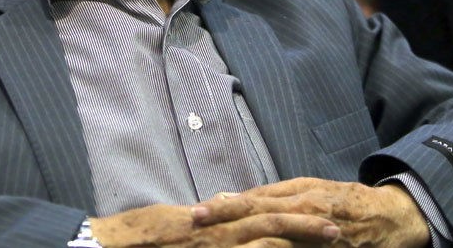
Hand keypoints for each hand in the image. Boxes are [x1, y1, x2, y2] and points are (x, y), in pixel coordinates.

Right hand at [90, 201, 339, 247]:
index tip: (314, 216)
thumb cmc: (138, 237)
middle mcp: (219, 226)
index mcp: (214, 219)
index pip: (260, 211)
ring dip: (303, 234)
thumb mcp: (175, 223)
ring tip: (334, 236)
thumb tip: (220, 208)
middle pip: (273, 218)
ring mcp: (217, 241)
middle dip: (307, 221)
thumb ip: (202, 219)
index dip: (289, 213)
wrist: (114, 244)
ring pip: (269, 232)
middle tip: (338, 224)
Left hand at [191, 178, 429, 247]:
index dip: (226, 206)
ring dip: (249, 241)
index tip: (197, 211)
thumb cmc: (345, 201)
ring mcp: (318, 233)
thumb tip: (233, 196)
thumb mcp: (309, 190)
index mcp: (300, 193)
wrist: (391, 217)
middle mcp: (307, 210)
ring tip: (223, 243)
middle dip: (228, 219)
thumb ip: (273, 195)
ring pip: (279, 236)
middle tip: (197, 222)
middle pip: (261, 215)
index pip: (255, 200)